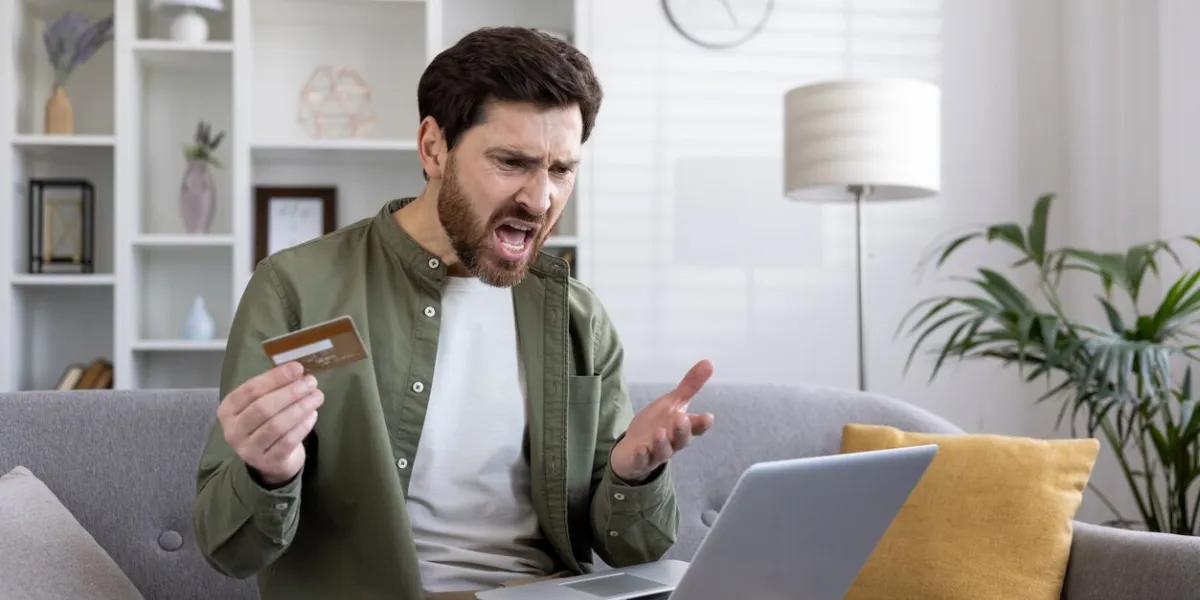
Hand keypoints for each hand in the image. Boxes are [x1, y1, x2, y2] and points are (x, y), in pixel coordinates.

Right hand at [217, 362, 323, 485]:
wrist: (269, 460)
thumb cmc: (265, 423)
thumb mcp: (261, 403)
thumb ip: (274, 387)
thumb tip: (297, 370)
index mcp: (227, 410)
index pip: (250, 390)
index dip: (275, 378)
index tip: (298, 368)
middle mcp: (233, 431)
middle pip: (263, 407)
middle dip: (291, 392)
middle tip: (311, 382)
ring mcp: (249, 450)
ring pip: (276, 425)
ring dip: (300, 408)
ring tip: (317, 396)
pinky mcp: (268, 462)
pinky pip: (288, 441)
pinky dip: (302, 426)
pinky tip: (313, 415)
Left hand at [610, 360, 714, 482]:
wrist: (632, 450)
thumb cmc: (657, 424)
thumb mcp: (672, 403)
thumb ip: (690, 386)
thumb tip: (709, 362)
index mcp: (681, 428)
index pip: (695, 427)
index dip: (701, 423)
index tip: (708, 417)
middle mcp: (672, 442)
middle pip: (681, 440)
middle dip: (682, 431)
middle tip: (681, 418)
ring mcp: (655, 453)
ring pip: (663, 451)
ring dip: (662, 443)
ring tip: (660, 432)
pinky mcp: (639, 460)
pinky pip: (641, 460)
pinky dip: (641, 456)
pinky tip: (640, 449)